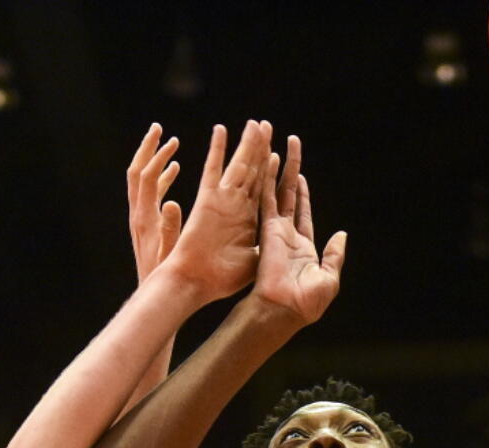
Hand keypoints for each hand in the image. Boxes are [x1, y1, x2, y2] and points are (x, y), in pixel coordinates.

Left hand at [127, 124, 182, 281]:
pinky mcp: (147, 225)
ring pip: (143, 182)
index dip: (157, 156)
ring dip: (155, 160)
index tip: (170, 137)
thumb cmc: (168, 279)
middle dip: (148, 150)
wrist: (155, 295)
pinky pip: (151, 194)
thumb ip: (172, 229)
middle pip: (137, 173)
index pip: (147, 178)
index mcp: (145, 219)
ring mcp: (141, 219)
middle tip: (159, 129)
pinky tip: (175, 169)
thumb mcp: (172, 255)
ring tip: (170, 143)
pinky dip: (162, 177)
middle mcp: (139, 216)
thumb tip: (172, 201)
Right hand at [160, 119, 270, 301]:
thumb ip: (271, 246)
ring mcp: (223, 201)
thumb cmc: (224, 280)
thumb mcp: (259, 260)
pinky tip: (221, 130)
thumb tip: (291, 245)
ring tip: (257, 123)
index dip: (273, 169)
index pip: (266, 188)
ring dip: (248, 143)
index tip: (281, 152)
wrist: (196, 283)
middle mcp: (238, 206)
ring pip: (240, 165)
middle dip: (262, 149)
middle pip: (254, 171)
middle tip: (268, 126)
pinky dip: (217, 149)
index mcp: (251, 220)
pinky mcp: (208, 199)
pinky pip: (213, 168)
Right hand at [251, 141, 346, 325]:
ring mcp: (275, 231)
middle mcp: (287, 236)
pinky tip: (267, 160)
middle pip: (289, 197)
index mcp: (303, 248)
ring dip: (277, 169)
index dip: (303, 195)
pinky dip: (267, 180)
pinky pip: (267, 200)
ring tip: (277, 144)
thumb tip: (342, 235)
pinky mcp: (267, 230)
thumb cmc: (307, 302)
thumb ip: (335, 255)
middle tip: (290, 148)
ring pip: (277, 193)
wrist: (284, 309)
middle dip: (290, 172)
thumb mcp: (329, 277)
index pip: (303, 214)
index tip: (300, 177)